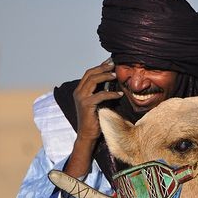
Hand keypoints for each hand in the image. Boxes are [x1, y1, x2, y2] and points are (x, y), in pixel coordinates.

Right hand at [65, 58, 122, 178]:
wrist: (87, 135)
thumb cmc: (95, 119)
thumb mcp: (98, 102)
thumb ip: (101, 92)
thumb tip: (113, 81)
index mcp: (79, 91)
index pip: (89, 74)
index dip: (100, 66)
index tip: (110, 62)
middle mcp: (78, 92)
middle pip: (90, 74)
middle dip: (103, 67)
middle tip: (114, 64)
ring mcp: (81, 98)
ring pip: (93, 81)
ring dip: (106, 76)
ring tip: (116, 75)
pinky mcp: (86, 105)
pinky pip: (100, 95)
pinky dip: (111, 94)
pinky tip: (119, 94)